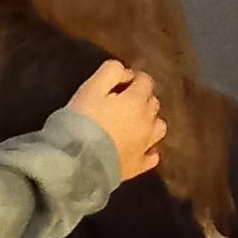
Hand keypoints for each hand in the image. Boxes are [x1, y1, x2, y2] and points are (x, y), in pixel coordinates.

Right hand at [67, 61, 164, 182]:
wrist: (79, 161)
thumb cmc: (83, 120)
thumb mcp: (91, 87)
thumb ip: (110, 72)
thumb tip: (125, 73)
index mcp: (137, 100)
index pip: (145, 81)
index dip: (134, 78)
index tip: (119, 82)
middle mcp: (148, 121)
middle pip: (153, 102)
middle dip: (141, 97)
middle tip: (121, 101)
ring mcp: (146, 145)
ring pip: (159, 127)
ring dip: (149, 121)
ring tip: (133, 123)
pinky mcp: (139, 165)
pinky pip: (152, 155)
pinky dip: (148, 148)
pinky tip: (138, 147)